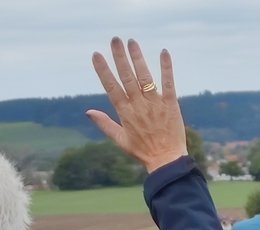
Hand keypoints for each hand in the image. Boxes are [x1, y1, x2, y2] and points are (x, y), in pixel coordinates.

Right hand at [86, 37, 187, 172]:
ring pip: (145, 77)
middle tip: (115, 39)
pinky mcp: (171, 105)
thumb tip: (88, 112)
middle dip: (120, 57)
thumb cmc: (142, 151)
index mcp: (125, 113)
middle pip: (127, 77)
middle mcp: (139, 106)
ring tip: (132, 42)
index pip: (111, 87)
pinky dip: (166, 68)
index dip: (103, 71)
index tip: (96, 55)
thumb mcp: (120, 140)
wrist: (166, 160)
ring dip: (138, 58)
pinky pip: (169, 83)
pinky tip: (164, 52)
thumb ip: (105, 124)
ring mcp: (155, 104)